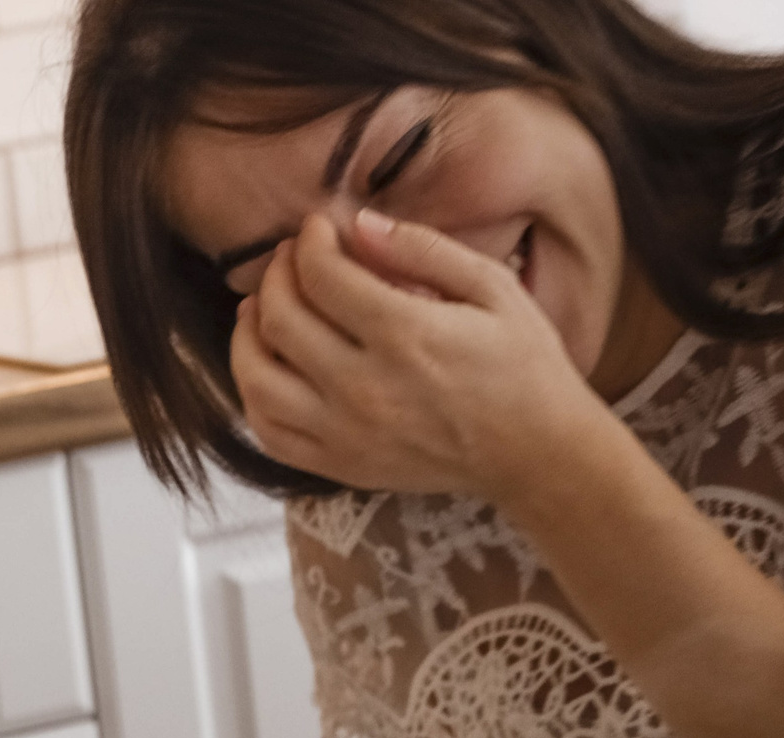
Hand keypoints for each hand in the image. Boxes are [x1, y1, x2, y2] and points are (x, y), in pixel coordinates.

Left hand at [231, 208, 614, 501]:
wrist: (536, 453)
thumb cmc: (523, 365)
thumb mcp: (493, 288)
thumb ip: (422, 250)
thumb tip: (359, 224)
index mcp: (406, 335)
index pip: (322, 276)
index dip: (310, 242)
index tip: (317, 229)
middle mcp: (364, 387)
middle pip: (280, 319)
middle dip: (277, 276)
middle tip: (292, 260)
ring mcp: (344, 432)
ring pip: (256, 377)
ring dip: (247, 334)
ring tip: (261, 308)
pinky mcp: (338, 465)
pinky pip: (267, 429)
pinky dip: (253, 392)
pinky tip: (267, 364)